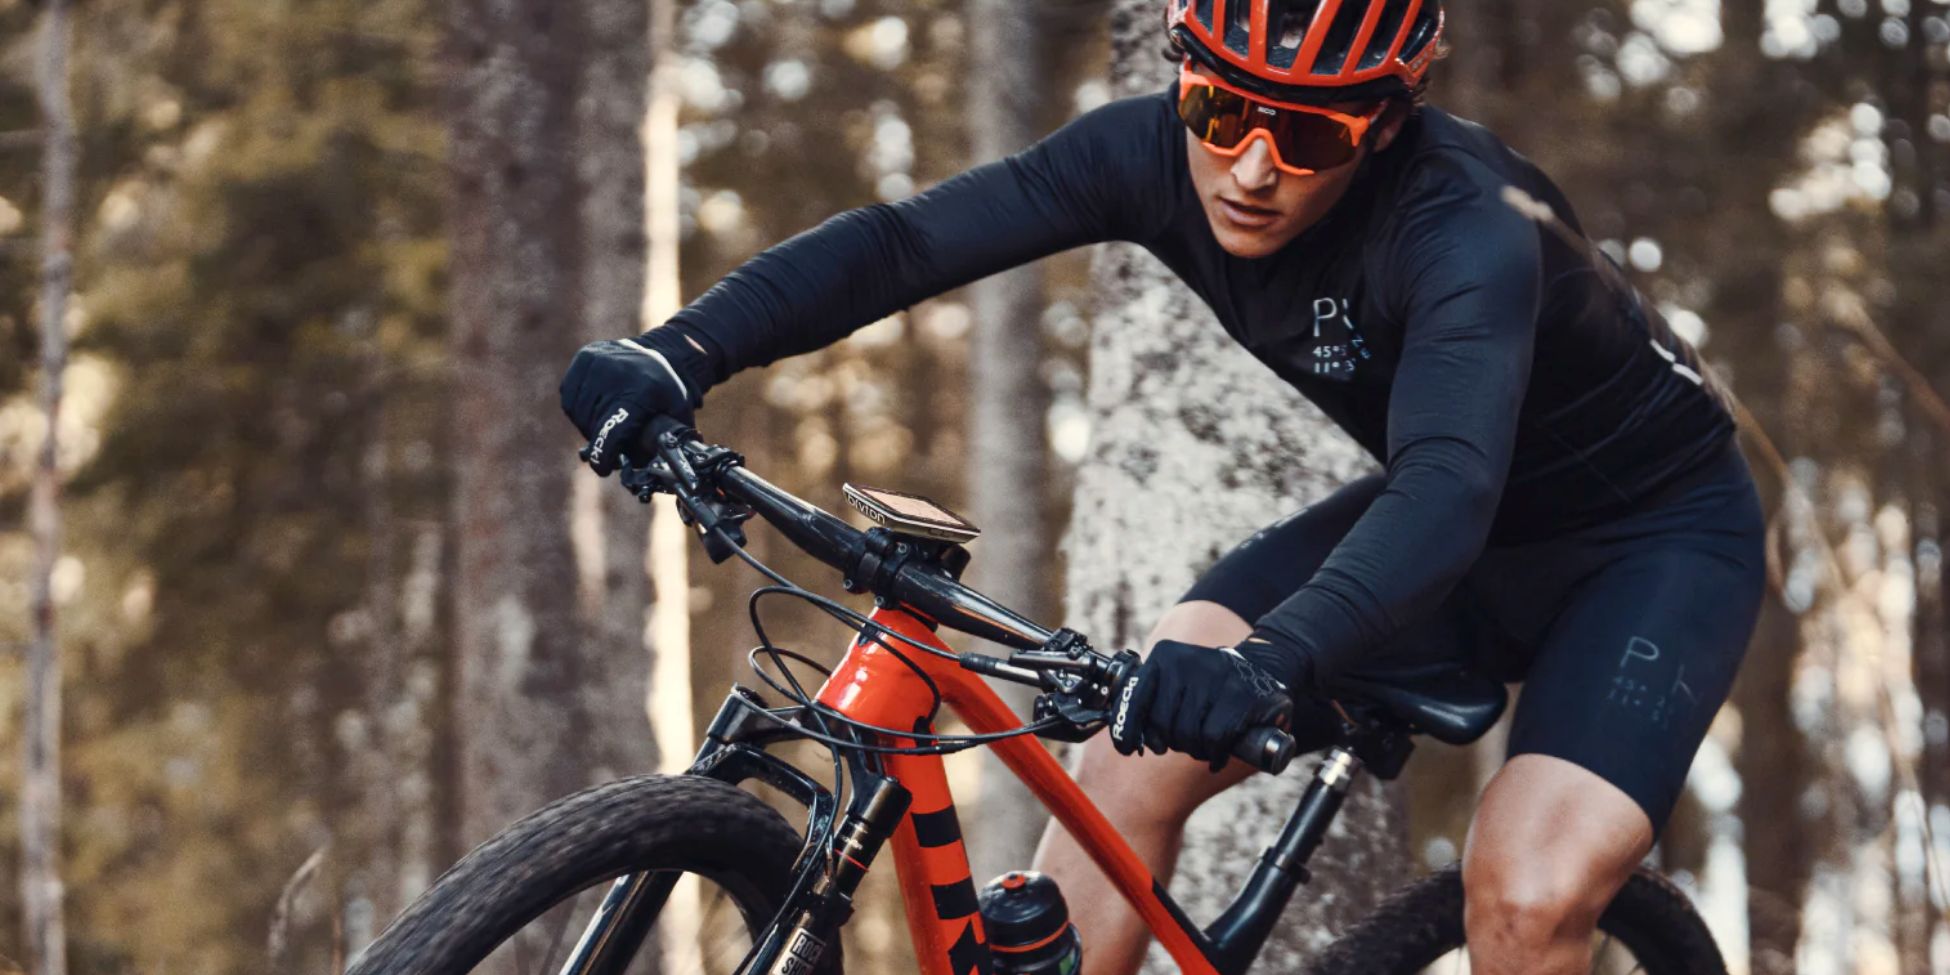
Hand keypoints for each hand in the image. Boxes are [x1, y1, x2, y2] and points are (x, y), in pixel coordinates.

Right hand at [559, 336, 696, 474]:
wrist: (660, 352)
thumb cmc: (667, 392)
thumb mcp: (675, 416)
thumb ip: (661, 444)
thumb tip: (643, 473)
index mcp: (641, 392)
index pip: (612, 431)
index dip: (604, 454)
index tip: (602, 468)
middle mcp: (616, 374)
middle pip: (594, 423)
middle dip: (601, 439)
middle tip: (611, 443)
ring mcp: (598, 363)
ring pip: (577, 411)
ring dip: (586, 424)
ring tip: (604, 423)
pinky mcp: (584, 358)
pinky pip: (569, 395)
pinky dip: (577, 408)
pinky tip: (594, 408)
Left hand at [1109, 640, 1292, 770]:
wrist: (1266, 667)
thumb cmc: (1211, 687)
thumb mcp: (1178, 683)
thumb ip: (1152, 705)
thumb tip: (1132, 741)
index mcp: (1165, 656)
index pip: (1135, 697)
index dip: (1126, 728)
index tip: (1126, 748)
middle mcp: (1187, 661)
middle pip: (1163, 724)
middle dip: (1172, 741)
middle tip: (1186, 740)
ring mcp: (1216, 677)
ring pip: (1189, 734)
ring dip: (1196, 749)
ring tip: (1206, 743)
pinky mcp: (1241, 696)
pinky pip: (1214, 738)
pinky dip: (1215, 753)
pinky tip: (1219, 753)